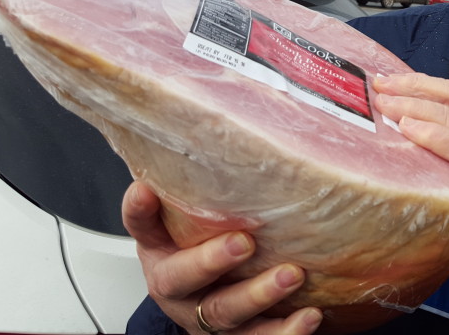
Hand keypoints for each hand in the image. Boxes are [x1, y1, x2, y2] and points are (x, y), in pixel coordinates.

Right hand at [122, 181, 322, 333]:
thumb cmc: (201, 253)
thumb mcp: (188, 222)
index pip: (142, 227)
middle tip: (243, 241)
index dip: (139, 211)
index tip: (146, 191)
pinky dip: (286, 330)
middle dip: (211, 261)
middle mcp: (177, 288)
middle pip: (183, 278)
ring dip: (260, 294)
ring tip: (291, 275)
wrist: (205, 309)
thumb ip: (196, 190)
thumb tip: (215, 133)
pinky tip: (309, 315)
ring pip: (226, 312)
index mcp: (160, 253)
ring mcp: (205, 317)